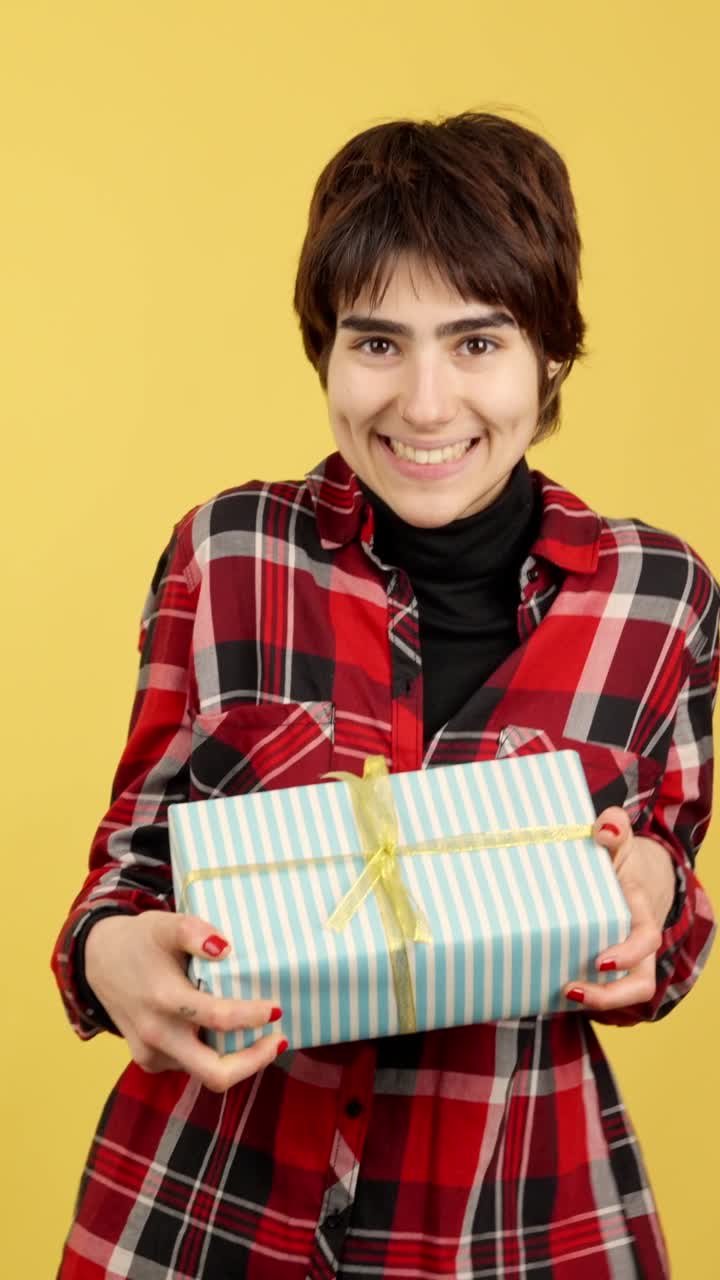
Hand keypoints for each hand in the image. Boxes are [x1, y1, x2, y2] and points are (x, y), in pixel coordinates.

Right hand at [85, 912, 284, 1090]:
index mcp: (163, 999)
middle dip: (253, 1062)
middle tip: (277, 1040)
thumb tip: (225, 949)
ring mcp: (151, 1054)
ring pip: (205, 1072)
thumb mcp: (166, 924)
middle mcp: (157, 1035)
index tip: (276, 1008)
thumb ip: (194, 931)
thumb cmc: (140, 940)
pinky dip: (213, 1054)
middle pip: (215, 1074)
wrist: (97, 960)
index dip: (252, 1017)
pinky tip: (224, 1033)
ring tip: (256, 1032)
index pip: (217, 1019)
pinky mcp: (149, 1062)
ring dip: (236, 1059)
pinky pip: (190, 1066)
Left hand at [563, 807, 674, 1012]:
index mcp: (640, 912)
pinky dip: (579, 996)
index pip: (645, 939)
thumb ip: (615, 826)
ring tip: (560, 994)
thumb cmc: (620, 860)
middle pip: (640, 984)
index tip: (600, 961)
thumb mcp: (620, 840)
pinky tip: (546, 991)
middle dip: (610, 996)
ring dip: (595, 1002)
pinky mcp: (605, 968)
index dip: (628, 954)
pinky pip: (600, 989)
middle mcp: (638, 944)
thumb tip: (603, 828)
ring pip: (623, 994)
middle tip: (572, 989)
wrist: (633, 877)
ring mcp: (625, 961)